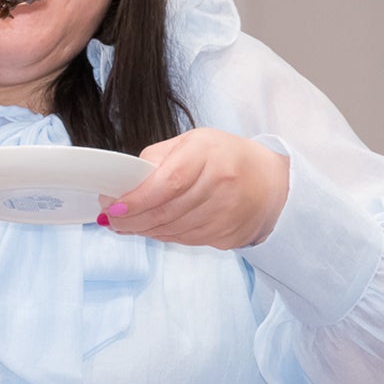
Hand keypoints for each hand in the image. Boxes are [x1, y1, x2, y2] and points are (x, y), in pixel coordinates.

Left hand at [99, 128, 288, 248]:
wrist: (272, 181)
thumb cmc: (223, 158)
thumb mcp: (190, 144)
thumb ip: (155, 160)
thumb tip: (121, 186)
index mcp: (207, 152)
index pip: (168, 182)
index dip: (137, 199)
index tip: (114, 208)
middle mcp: (222, 182)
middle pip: (168, 211)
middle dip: (133, 220)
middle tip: (112, 221)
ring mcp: (229, 211)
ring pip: (174, 230)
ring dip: (145, 230)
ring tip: (128, 225)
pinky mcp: (231, 234)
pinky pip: (187, 240)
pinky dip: (166, 236)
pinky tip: (156, 229)